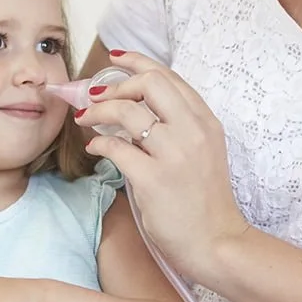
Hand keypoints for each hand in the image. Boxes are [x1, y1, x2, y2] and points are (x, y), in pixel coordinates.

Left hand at [76, 50, 249, 274]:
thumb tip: (135, 109)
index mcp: (205, 121)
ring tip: (85, 119)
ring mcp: (174, 154)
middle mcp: (193, 131)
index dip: (137, 62)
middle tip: (97, 97)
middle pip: (149, 82)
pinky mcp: (154, 178)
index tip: (115, 60)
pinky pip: (116, 147)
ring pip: (127, 111)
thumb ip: (178, 128)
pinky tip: (95, 148)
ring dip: (98, 110)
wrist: (216, 242)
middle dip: (116, 84)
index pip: (169, 76)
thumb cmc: (204, 201)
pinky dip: (99, 142)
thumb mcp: (202, 152)